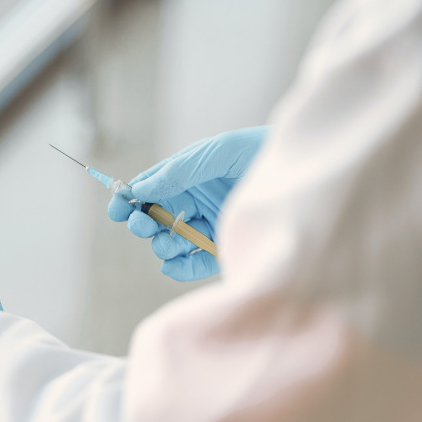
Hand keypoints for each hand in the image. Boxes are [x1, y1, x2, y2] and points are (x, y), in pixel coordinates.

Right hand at [108, 126, 267, 280]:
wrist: (305, 174)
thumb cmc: (260, 153)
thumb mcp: (216, 153)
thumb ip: (178, 171)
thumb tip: (141, 188)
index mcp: (186, 178)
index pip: (149, 190)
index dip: (128, 199)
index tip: (116, 208)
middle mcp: (194, 204)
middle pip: (155, 219)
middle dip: (143, 224)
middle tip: (141, 225)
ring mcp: (208, 228)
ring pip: (171, 243)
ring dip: (162, 245)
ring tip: (167, 243)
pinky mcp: (224, 251)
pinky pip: (193, 265)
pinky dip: (179, 268)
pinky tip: (174, 265)